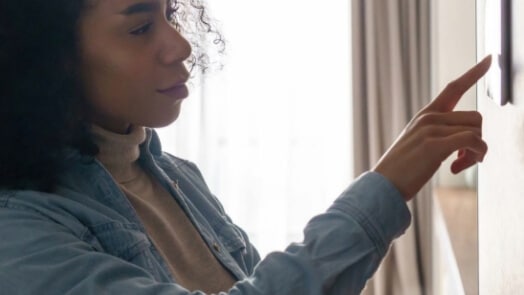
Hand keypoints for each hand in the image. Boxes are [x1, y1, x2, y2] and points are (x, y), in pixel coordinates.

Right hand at [373, 55, 491, 200]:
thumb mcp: (418, 145)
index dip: (474, 73)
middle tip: (466, 161)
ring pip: (476, 131)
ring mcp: (430, 129)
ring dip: (477, 152)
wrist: (383, 185)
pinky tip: (456, 168)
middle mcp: (429, 117)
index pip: (453, 88)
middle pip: (476, 118)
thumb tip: (468, 142)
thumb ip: (440, 136)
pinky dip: (475, 155)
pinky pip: (472, 141)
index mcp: (425, 116)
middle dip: (478, 141)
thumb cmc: (401, 170)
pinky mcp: (434, 145)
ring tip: (459, 165)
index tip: (490, 59)